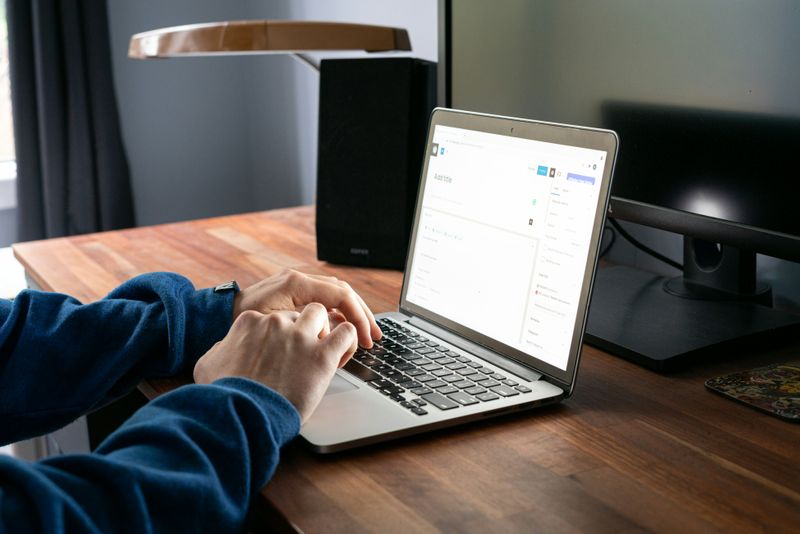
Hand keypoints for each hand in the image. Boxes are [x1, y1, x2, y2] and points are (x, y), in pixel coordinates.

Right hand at [194, 304, 357, 422]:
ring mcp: (300, 336)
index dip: (281, 335)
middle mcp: (276, 323)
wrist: (242, 415)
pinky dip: (348, 340)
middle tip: (304, 353)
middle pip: (298, 314)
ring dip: (325, 329)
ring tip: (323, 350)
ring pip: (323, 314)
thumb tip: (224, 348)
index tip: (282, 353)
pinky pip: (346, 332)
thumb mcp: (208, 365)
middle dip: (304, 330)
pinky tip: (341, 354)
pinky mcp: (322, 355)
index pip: (273, 318)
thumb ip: (221, 350)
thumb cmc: (225, 396)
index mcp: (250, 322)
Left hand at [232, 270, 380, 347]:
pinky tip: (343, 332)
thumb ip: (302, 323)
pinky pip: (324, 301)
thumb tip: (334, 330)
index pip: (340, 295)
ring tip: (364, 336)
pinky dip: (338, 315)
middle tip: (374, 337)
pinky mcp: (294, 295)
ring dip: (353, 315)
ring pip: (336, 295)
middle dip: (362, 315)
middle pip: (343, 292)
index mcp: (296, 283)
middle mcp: (299, 279)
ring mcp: (297, 286)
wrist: (217, 316)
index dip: (357, 317)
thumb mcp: (272, 325)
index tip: (364, 338)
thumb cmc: (240, 322)